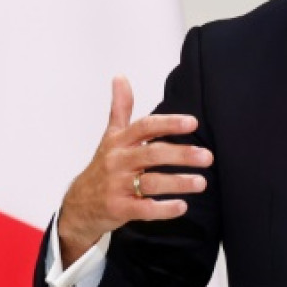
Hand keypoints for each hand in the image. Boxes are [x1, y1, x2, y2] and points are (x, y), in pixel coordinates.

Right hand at [57, 76, 211, 266]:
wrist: (79, 205)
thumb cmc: (103, 167)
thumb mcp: (110, 136)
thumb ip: (120, 108)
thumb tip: (120, 76)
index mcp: (120, 142)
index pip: (145, 127)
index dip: (168, 124)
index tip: (193, 122)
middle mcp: (118, 162)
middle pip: (152, 154)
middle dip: (181, 154)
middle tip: (207, 156)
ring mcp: (117, 186)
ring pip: (151, 183)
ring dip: (178, 182)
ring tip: (202, 183)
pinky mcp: (119, 209)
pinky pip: (144, 209)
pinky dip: (164, 209)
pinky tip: (182, 206)